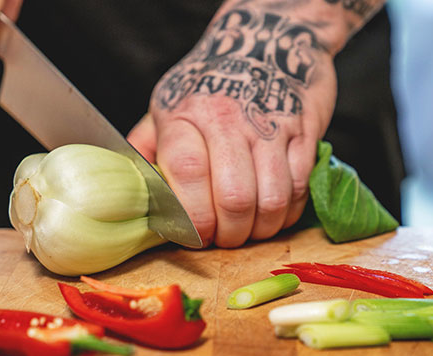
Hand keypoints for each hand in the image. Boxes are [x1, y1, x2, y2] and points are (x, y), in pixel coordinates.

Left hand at [128, 7, 336, 247]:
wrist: (269, 38)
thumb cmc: (210, 81)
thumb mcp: (167, 104)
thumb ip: (145, 147)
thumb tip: (128, 187)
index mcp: (185, 115)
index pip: (186, 173)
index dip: (191, 217)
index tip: (193, 236)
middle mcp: (227, 119)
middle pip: (234, 198)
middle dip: (229, 235)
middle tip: (223, 240)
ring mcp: (270, 125)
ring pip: (271, 199)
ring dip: (260, 230)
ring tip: (248, 230)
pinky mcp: (304, 131)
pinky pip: (299, 188)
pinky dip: (286, 213)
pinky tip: (273, 213)